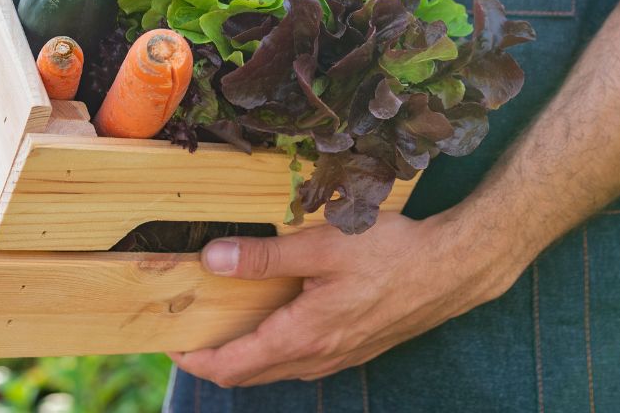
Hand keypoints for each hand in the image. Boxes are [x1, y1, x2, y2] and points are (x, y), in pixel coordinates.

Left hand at [169, 209, 510, 387]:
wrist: (450, 269)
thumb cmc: (391, 253)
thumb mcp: (323, 244)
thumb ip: (265, 256)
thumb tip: (212, 260)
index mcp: (303, 337)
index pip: (231, 367)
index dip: (195, 358)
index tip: (170, 339)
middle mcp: (316, 358)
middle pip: (250, 374)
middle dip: (215, 356)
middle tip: (193, 324)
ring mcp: (338, 356)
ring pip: (277, 367)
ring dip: (247, 351)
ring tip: (230, 314)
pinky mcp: (354, 346)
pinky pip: (302, 357)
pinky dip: (276, 343)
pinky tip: (281, 309)